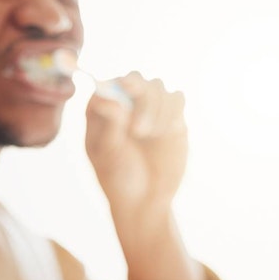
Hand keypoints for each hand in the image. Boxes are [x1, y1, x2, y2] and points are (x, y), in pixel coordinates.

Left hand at [85, 71, 187, 216]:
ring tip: (147, 137)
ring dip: (154, 109)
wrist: (145, 200)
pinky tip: (165, 133)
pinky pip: (177, 98)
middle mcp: (125, 104)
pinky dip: (172, 112)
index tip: (121, 104)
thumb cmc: (117, 178)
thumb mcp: (107, 156)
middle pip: (135, 79)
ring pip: (158, 86)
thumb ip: (109, 127)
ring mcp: (150, 108)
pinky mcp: (172, 116)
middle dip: (139, 98)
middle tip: (138, 131)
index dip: (114, 88)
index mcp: (101, 111)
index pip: (106, 84)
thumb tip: (107, 100)